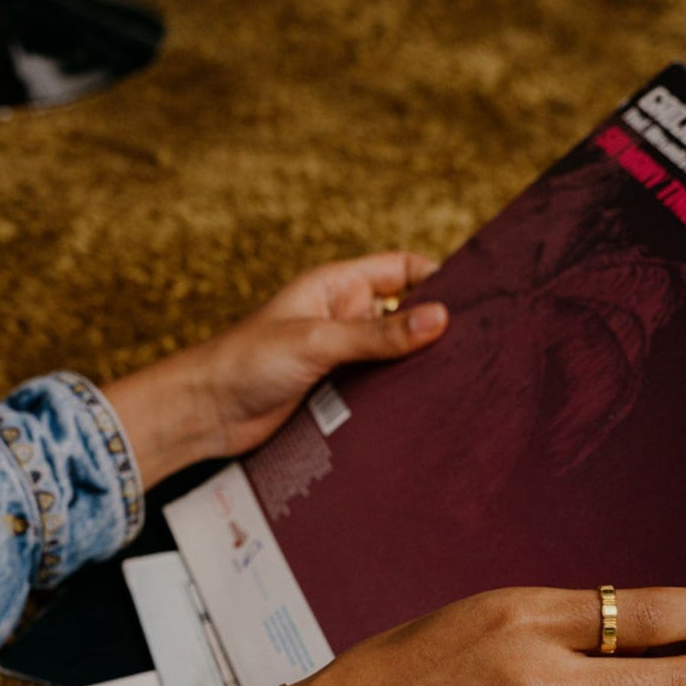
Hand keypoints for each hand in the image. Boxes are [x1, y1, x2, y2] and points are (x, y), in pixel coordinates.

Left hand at [103, 253, 447, 486]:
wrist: (203, 414)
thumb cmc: (245, 363)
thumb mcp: (318, 342)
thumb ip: (379, 335)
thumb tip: (442, 319)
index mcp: (337, 286)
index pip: (404, 269)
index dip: (440, 278)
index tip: (479, 298)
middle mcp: (342, 317)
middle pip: (405, 315)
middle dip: (436, 330)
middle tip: (482, 349)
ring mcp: (339, 358)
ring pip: (394, 358)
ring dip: (417, 371)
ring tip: (462, 385)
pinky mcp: (332, 394)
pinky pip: (376, 392)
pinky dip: (397, 401)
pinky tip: (424, 415)